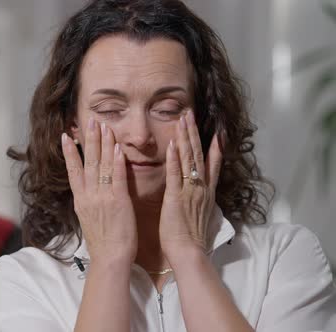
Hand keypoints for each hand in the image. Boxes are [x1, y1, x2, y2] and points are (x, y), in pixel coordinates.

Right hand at [62, 118, 136, 264]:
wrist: (109, 258)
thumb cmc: (102, 242)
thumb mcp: (87, 219)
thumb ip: (88, 201)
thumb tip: (86, 190)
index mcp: (80, 200)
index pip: (72, 170)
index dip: (69, 152)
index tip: (66, 135)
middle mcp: (88, 195)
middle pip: (87, 162)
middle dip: (88, 140)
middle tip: (89, 121)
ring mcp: (102, 197)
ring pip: (101, 165)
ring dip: (103, 144)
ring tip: (103, 126)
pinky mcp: (118, 201)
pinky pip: (117, 177)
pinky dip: (117, 161)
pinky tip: (117, 147)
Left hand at [159, 110, 222, 259]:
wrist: (189, 253)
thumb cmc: (190, 239)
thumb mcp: (199, 215)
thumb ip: (199, 201)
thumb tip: (198, 194)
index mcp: (206, 193)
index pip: (213, 165)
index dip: (215, 147)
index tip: (217, 132)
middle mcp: (201, 189)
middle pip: (200, 155)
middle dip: (194, 133)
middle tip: (190, 114)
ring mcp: (190, 191)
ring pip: (189, 159)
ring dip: (185, 137)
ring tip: (182, 119)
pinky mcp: (177, 197)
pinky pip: (176, 174)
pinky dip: (175, 158)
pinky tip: (173, 143)